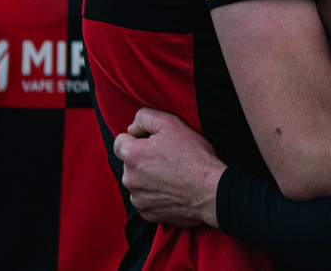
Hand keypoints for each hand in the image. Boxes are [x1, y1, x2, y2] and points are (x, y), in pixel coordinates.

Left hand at [113, 108, 226, 227]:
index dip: (138, 137)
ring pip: (138, 181)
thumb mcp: (171, 123)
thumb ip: (145, 117)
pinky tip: (173, 189)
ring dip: (149, 177)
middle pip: (130, 162)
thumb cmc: (194, 156)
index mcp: (132, 155)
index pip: (120, 141)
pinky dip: (156, 194)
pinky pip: (146, 199)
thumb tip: (133, 128)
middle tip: (170, 157)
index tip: (156, 141)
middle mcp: (129, 179)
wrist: (210, 191)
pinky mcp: (147, 213)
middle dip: (145, 158)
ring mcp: (137, 198)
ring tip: (174, 174)